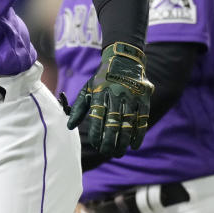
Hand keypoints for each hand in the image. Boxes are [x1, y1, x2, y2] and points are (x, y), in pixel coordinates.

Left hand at [67, 42, 152, 156]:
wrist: (124, 60)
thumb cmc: (102, 79)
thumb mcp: (88, 89)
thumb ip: (78, 108)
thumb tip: (70, 127)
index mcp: (100, 93)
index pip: (97, 117)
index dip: (96, 133)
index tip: (95, 144)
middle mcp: (116, 95)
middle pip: (112, 123)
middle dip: (109, 141)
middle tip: (106, 152)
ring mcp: (131, 97)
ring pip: (127, 124)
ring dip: (123, 141)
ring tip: (118, 153)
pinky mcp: (143, 99)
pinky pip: (142, 120)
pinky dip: (139, 134)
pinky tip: (134, 145)